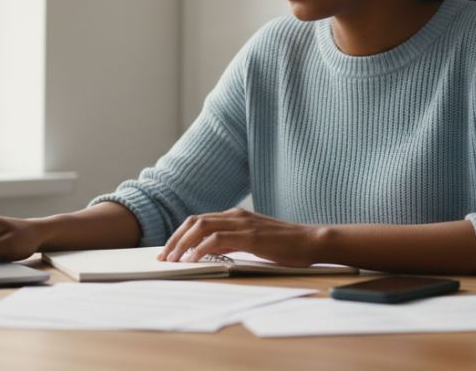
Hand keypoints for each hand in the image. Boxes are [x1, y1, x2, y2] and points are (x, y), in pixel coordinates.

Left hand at [158, 208, 325, 267]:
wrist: (311, 241)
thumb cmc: (286, 245)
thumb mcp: (254, 241)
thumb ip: (234, 242)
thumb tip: (213, 251)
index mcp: (236, 215)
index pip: (199, 220)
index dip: (180, 235)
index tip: (169, 251)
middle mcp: (236, 215)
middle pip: (194, 221)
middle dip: (175, 239)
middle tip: (163, 257)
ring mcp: (243, 224)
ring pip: (201, 227)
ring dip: (182, 244)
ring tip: (172, 260)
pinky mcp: (250, 236)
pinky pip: (217, 239)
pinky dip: (199, 249)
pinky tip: (192, 261)